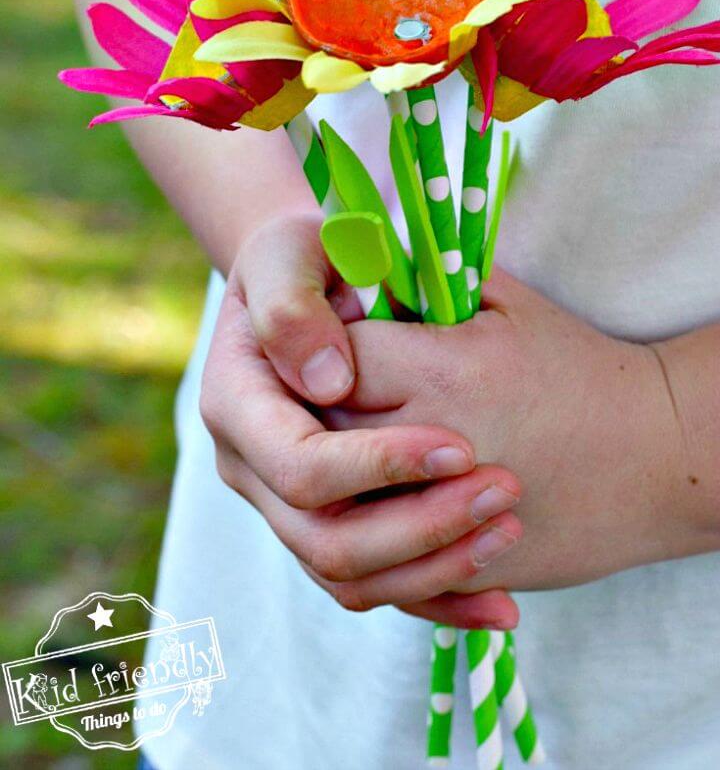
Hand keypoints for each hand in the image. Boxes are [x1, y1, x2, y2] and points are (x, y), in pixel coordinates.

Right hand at [200, 212, 523, 628]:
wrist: (312, 283)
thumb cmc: (307, 257)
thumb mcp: (290, 251)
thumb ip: (295, 306)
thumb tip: (329, 382)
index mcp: (237, 404)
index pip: (300, 464)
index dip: (378, 465)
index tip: (460, 446)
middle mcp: (250, 468)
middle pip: (326, 538)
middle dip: (420, 525)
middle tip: (504, 491)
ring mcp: (285, 506)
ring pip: (350, 576)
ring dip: (434, 568)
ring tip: (509, 530)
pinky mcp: (326, 526)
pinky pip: (375, 588)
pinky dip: (435, 600)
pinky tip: (500, 606)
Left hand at [326, 268, 700, 603]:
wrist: (653, 451)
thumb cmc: (574, 364)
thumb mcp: (502, 301)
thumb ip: (424, 281)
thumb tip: (357, 271)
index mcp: (442, 372)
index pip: (335, 359)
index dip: (331, 347)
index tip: (347, 340)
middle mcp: (435, 448)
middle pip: (324, 433)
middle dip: (321, 411)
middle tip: (346, 392)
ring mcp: (447, 518)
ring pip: (344, 506)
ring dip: (340, 476)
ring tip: (361, 445)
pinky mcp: (460, 566)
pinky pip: (384, 560)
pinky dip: (374, 529)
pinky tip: (384, 499)